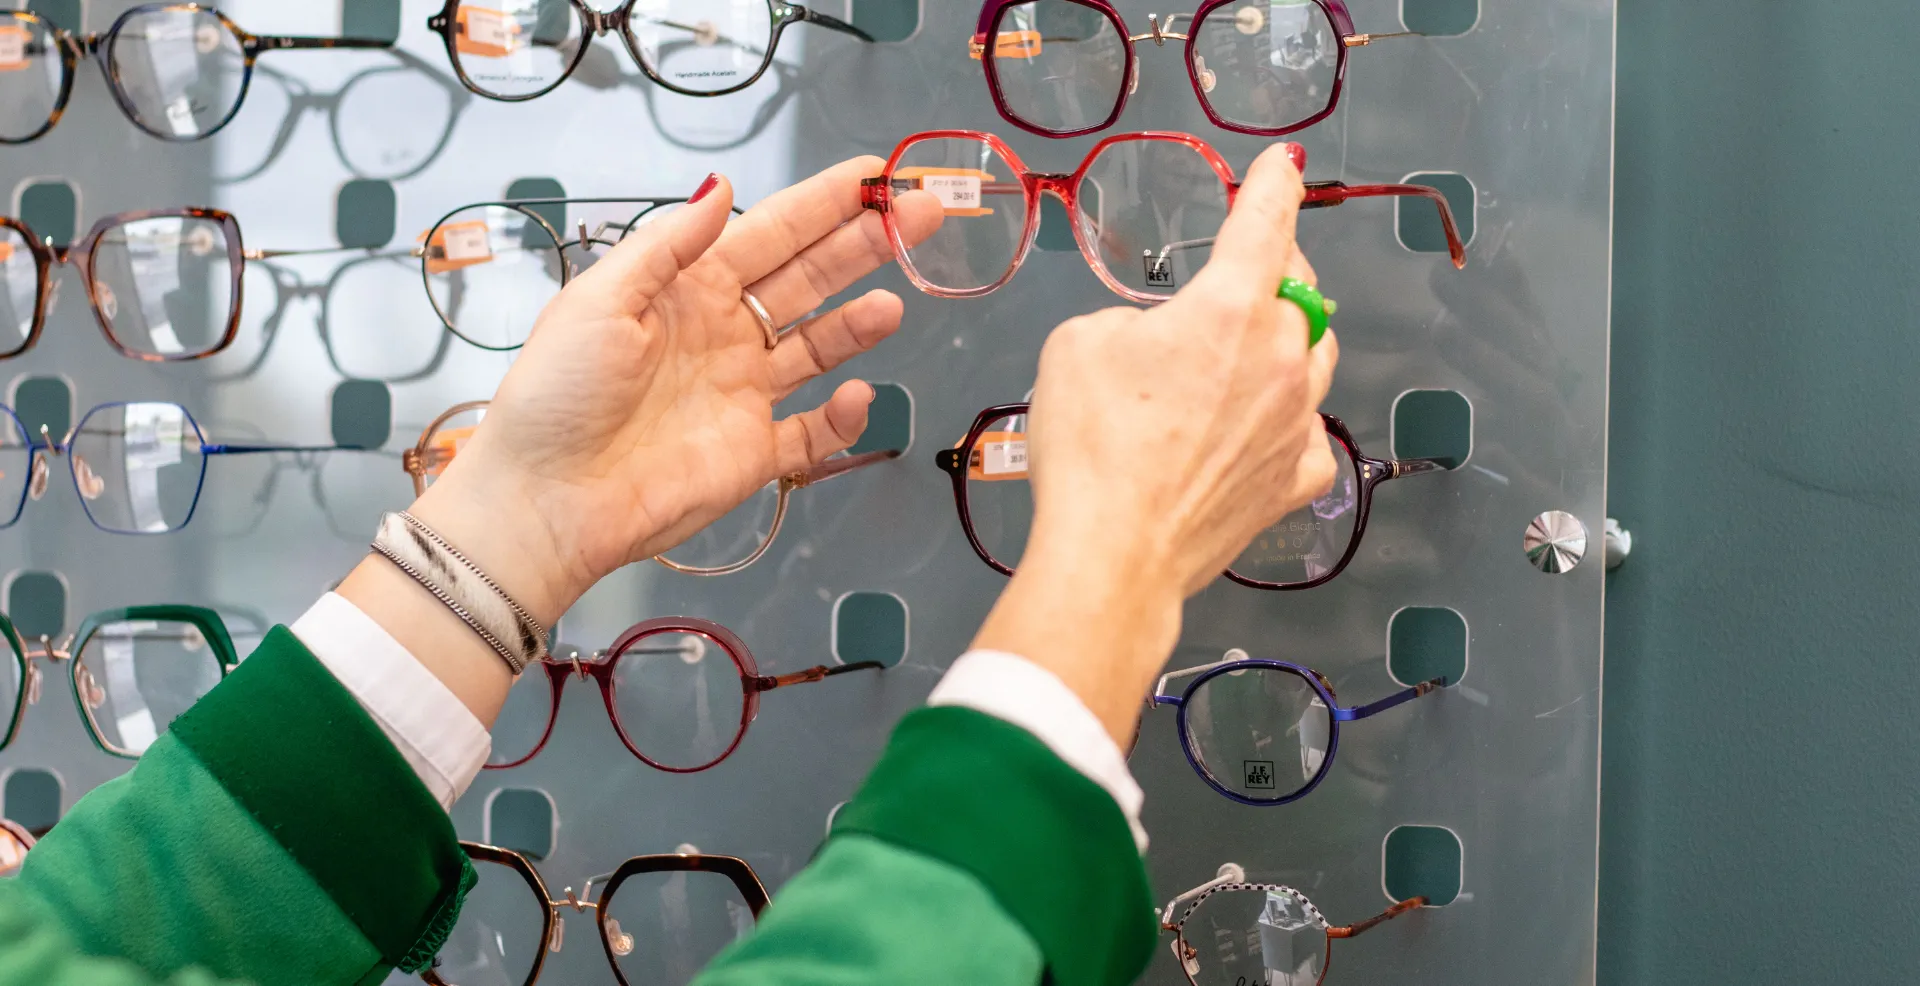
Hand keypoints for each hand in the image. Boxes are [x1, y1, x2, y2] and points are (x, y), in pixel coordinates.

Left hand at [409, 159, 942, 624]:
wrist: (546, 499)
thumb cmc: (558, 394)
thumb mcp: (601, 299)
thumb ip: (668, 244)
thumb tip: (723, 186)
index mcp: (687, 290)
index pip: (771, 234)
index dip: (826, 204)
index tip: (877, 174)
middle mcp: (724, 334)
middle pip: (810, 280)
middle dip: (866, 245)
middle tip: (924, 215)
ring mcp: (743, 394)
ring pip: (820, 347)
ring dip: (859, 324)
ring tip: (894, 303)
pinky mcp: (753, 453)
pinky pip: (812, 432)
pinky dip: (842, 417)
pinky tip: (856, 395)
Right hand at [972, 142, 1339, 740]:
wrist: (1113, 554)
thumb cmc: (1090, 446)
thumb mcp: (1077, 345)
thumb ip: (1130, 322)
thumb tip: (1156, 342)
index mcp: (1229, 308)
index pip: (1264, 225)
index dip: (1273, 186)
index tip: (1280, 167)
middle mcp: (1281, 358)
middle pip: (1300, 292)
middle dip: (1277, 271)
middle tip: (1247, 270)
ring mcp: (1297, 422)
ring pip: (1318, 357)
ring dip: (1293, 338)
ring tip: (1259, 344)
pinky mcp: (1295, 480)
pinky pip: (1308, 432)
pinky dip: (1289, 420)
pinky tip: (1258, 429)